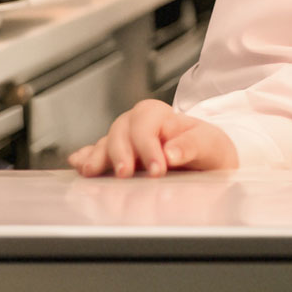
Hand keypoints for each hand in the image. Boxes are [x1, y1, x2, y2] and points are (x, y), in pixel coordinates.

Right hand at [67, 100, 236, 176]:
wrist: (209, 166)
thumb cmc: (210, 152)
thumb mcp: (212, 145)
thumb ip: (194, 145)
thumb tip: (171, 152)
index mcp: (162, 117)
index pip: (146, 123)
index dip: (148, 146)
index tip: (157, 170)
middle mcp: (139, 126)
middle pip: (120, 130)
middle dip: (120, 152)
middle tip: (125, 174)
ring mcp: (125, 142)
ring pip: (105, 142)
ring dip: (97, 156)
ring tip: (92, 172)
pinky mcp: (116, 159)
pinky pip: (94, 154)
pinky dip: (84, 158)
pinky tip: (78, 164)